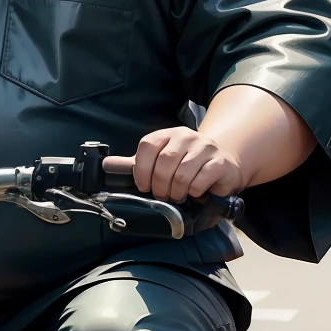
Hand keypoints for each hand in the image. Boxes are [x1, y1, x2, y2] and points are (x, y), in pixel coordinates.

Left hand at [104, 127, 241, 201]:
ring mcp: (205, 147)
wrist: (223, 162)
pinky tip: (195, 193)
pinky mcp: (220, 162)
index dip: (142, 169)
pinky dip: (193, 192)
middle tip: (162, 194)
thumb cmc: (187, 164)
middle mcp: (186, 136)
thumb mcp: (160, 161)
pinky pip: (200, 180)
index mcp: (168, 134)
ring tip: (177, 195)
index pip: (148, 145)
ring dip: (176, 191)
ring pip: (182, 173)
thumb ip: (136, 164)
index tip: (143, 185)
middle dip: (159, 185)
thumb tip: (106, 165)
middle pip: (164, 162)